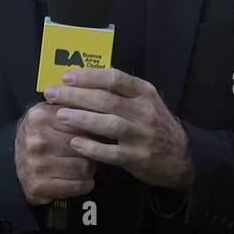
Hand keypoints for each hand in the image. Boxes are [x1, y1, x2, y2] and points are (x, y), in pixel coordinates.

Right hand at [14, 102, 96, 205]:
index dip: (91, 128)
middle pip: (85, 145)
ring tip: (85, 165)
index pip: (81, 121)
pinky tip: (82, 180)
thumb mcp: (51, 114)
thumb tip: (102, 101)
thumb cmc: (41, 136)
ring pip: (84, 166)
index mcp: (39, 117)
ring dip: (90, 168)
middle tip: (91, 151)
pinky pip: (77, 185)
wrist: (16, 162)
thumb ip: (73, 107)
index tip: (93, 132)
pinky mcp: (38, 185)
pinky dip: (84, 184)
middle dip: (93, 149)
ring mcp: (35, 165)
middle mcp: (36, 141)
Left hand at [43, 68, 192, 190]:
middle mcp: (144, 111)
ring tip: (60, 115)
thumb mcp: (146, 101)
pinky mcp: (138, 158)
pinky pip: (111, 152)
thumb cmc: (155, 124)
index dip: (88, 76)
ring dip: (82, 119)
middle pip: (106, 99)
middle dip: (75, 96)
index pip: (114, 78)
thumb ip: (121, 90)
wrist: (181, 157)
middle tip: (52, 94)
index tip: (65, 76)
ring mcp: (142, 135)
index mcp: (144, 92)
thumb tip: (86, 75)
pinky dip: (92, 148)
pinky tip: (75, 143)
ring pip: (109, 124)